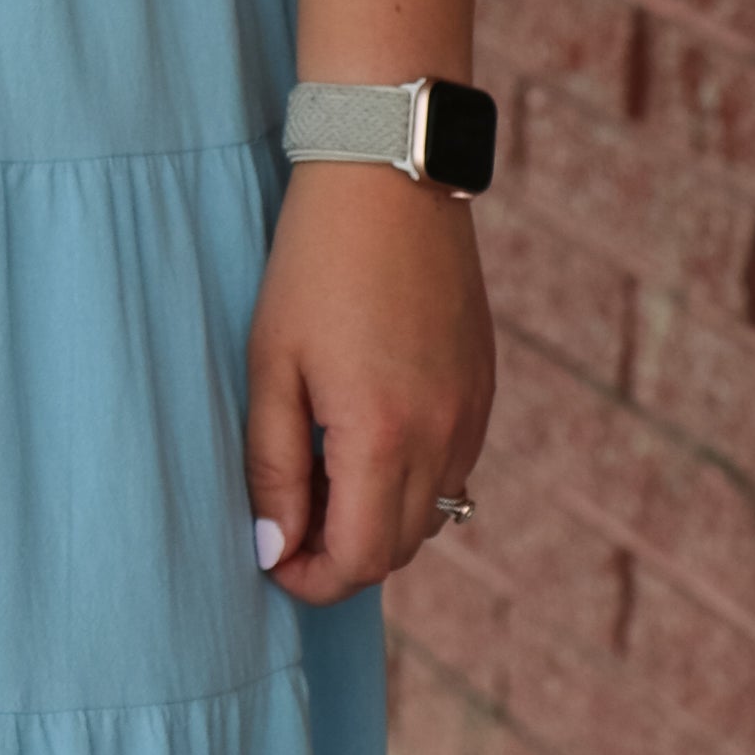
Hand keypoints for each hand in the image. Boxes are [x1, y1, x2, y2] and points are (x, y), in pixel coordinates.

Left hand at [245, 159, 494, 603]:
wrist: (389, 175)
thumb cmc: (314, 264)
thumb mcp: (272, 363)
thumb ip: (272, 466)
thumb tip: (273, 548)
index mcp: (384, 436)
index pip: (358, 560)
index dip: (310, 579)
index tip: (269, 560)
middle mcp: (443, 437)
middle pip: (397, 549)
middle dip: (340, 556)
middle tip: (286, 519)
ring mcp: (473, 414)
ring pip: (432, 515)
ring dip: (377, 518)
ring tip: (320, 469)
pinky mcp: (484, 388)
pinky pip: (454, 468)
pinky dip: (411, 478)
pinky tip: (364, 432)